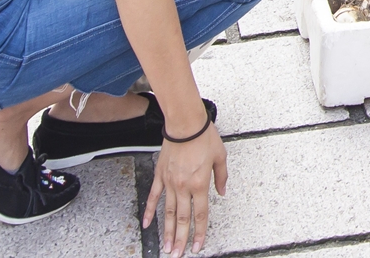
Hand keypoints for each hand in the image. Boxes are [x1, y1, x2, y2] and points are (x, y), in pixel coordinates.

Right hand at [144, 124, 226, 255]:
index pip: (200, 215)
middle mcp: (184, 187)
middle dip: (180, 239)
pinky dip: (150, 211)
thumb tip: (222, 193)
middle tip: (176, 255)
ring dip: (166, 232)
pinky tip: (147, 224)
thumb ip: (222, 177)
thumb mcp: (221, 157)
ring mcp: (170, 182)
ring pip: (167, 213)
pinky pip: (154, 197)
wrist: (185, 124)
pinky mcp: (160, 176)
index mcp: (200, 184)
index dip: (199, 233)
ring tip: (165, 247)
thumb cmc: (205, 137)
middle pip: (181, 219)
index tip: (197, 247)